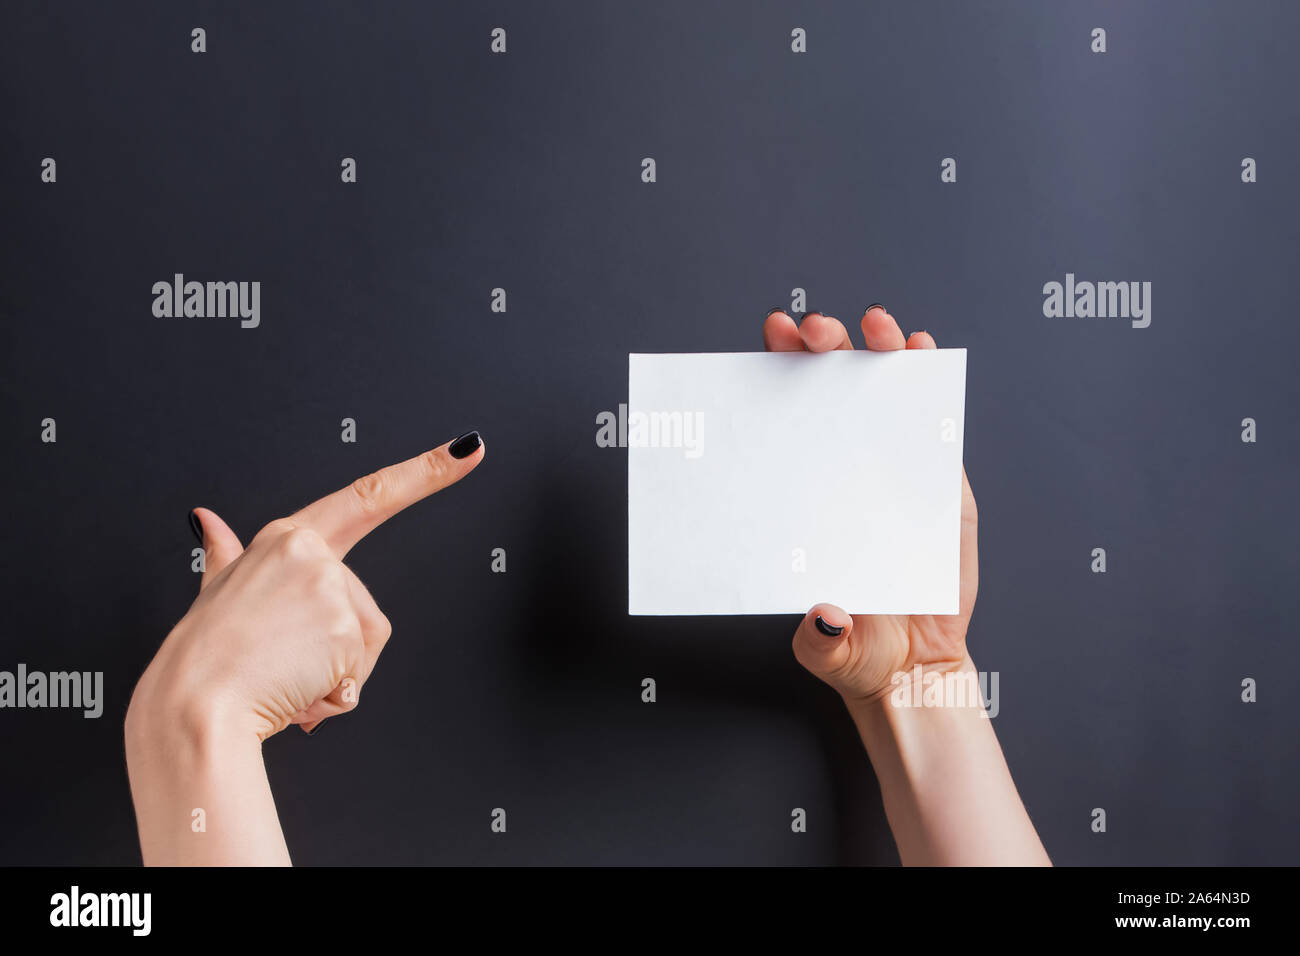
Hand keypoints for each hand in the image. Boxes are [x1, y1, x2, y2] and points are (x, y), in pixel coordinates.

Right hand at [127, 431, 484, 740]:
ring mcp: (329, 587)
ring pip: (365, 644)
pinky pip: (358, 674)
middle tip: (282, 664)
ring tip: (284, 677)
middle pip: (366, 609)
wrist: (190, 708)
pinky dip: (331, 696)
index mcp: (287, 538)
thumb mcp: (215, 592)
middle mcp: (311, 552)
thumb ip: (225, 554)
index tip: (469, 450)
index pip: (370, 495)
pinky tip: (294, 692)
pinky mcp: (344, 627)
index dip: (426, 473)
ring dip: (335, 676)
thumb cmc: (203, 657)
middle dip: (339, 651)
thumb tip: (206, 520)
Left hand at [762, 306, 977, 705]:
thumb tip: (826, 616)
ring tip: (875, 324)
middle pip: (830, 388)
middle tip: (815, 332)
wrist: (916, 667)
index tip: (772, 336)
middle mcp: (843, 468)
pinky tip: (922, 350)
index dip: (778, 371)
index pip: (784, 417)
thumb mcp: (827, 648)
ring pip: (883, 391)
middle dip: (823, 345)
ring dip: (881, 345)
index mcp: (804, 490)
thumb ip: (820, 638)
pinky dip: (929, 378)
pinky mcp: (941, 482)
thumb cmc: (858, 646)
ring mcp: (893, 468)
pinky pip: (934, 423)